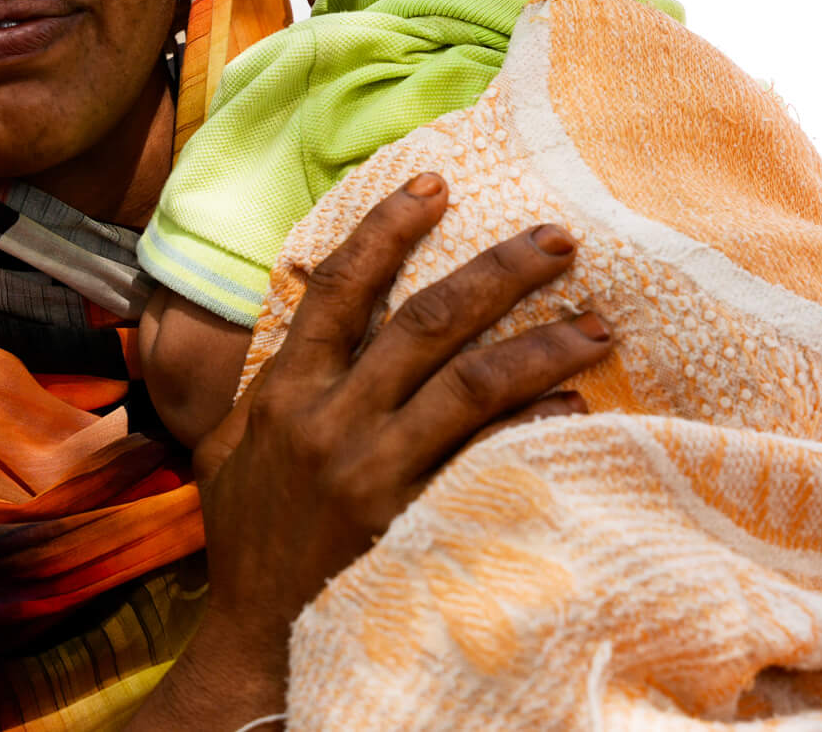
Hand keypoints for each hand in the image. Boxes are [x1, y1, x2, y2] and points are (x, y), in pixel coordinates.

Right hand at [134, 173, 608, 723]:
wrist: (258, 638)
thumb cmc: (248, 540)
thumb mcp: (225, 451)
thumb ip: (258, 384)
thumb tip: (287, 315)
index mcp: (284, 392)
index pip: (340, 288)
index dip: (388, 228)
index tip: (434, 183)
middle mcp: (332, 421)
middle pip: (427, 321)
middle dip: (498, 269)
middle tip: (557, 237)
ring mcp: (375, 471)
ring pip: (472, 382)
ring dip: (541, 343)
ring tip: (597, 322)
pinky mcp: (414, 519)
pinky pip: (491, 457)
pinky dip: (537, 424)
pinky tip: (578, 403)